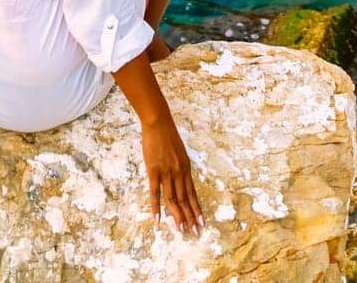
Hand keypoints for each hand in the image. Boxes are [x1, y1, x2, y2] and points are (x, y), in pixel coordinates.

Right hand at [141, 113, 202, 234]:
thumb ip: (180, 167)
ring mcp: (166, 172)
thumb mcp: (179, 152)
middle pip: (185, 200)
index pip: (193, 194)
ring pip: (173, 199)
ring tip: (180, 231)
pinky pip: (155, 192)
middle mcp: (179, 173)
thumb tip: (181, 179)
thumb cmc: (167, 135)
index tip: (202, 222)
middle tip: (195, 233)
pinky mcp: (154, 171)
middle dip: (191, 218)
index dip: (197, 209)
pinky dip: (156, 207)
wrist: (158, 122)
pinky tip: (158, 219)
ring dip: (177, 216)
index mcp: (186, 168)